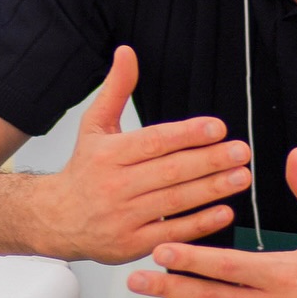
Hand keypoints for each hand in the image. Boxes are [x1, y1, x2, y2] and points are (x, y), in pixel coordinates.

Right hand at [46, 46, 251, 263]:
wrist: (55, 219)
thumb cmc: (84, 169)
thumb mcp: (94, 126)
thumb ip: (116, 89)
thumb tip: (127, 52)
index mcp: (108, 154)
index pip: (154, 141)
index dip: (188, 134)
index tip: (218, 128)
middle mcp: (115, 186)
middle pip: (170, 171)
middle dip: (210, 161)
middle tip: (241, 152)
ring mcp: (123, 217)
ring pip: (174, 201)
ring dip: (211, 189)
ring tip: (241, 177)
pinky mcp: (131, 245)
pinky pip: (170, 233)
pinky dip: (199, 224)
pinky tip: (224, 211)